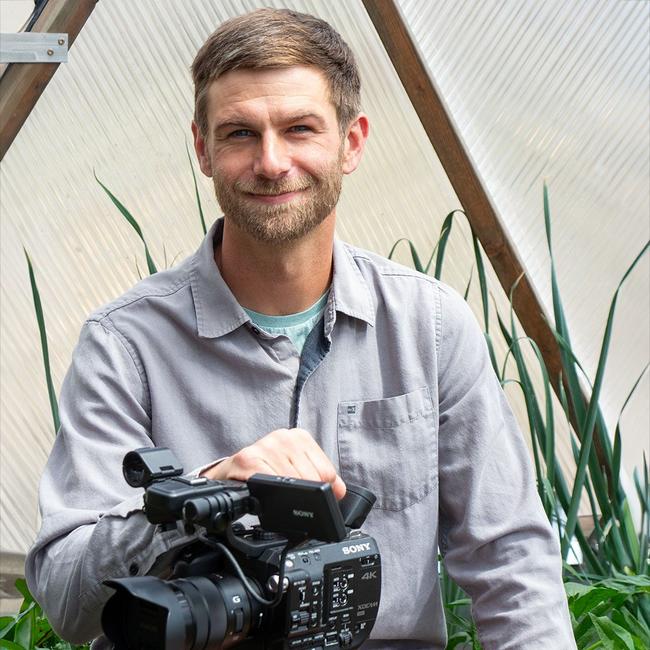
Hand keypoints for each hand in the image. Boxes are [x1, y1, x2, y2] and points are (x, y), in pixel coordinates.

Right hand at [201, 428, 345, 499]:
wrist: (229, 474)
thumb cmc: (263, 473)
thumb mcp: (295, 471)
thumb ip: (321, 479)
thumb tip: (340, 492)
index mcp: (300, 437)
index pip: (327, 472)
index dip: (323, 492)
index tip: (309, 495)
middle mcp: (284, 437)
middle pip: (313, 479)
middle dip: (304, 497)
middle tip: (286, 497)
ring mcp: (266, 445)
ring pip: (294, 484)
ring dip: (285, 498)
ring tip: (273, 493)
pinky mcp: (249, 458)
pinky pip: (271, 483)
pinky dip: (269, 494)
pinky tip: (263, 492)